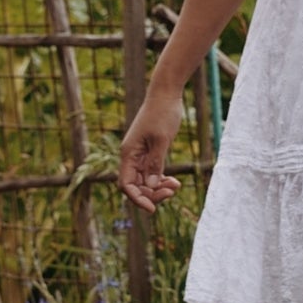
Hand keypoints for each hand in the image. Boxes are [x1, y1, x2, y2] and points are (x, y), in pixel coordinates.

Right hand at [119, 90, 185, 213]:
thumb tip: (151, 185)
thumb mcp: (161, 139)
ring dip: (159, 187)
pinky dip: (162, 179)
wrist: (166, 93)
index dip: (137, 198)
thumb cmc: (162, 113)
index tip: (152, 208)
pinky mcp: (150, 151)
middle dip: (152, 193)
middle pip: (136, 185)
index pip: (126, 185)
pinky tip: (175, 182)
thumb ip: (156, 163)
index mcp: (128, 153)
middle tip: (172, 191)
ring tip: (176, 186)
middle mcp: (131, 156)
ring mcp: (140, 154)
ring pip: (145, 181)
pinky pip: (152, 172)